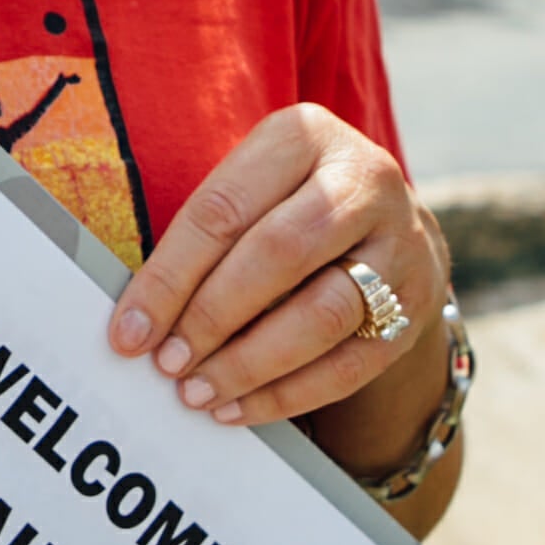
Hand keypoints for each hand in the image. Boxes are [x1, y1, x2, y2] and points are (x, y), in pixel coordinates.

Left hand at [108, 103, 451, 434]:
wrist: (387, 224)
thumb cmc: (286, 207)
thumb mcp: (250, 186)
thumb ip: (201, 236)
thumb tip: (137, 322)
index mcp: (305, 136)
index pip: (223, 210)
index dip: (169, 277)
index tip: (129, 332)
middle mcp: (364, 181)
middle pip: (278, 255)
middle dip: (211, 318)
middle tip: (167, 363)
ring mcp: (401, 245)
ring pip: (322, 314)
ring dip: (249, 364)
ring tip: (197, 391)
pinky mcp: (416, 306)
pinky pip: (349, 364)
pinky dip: (287, 394)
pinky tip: (237, 409)